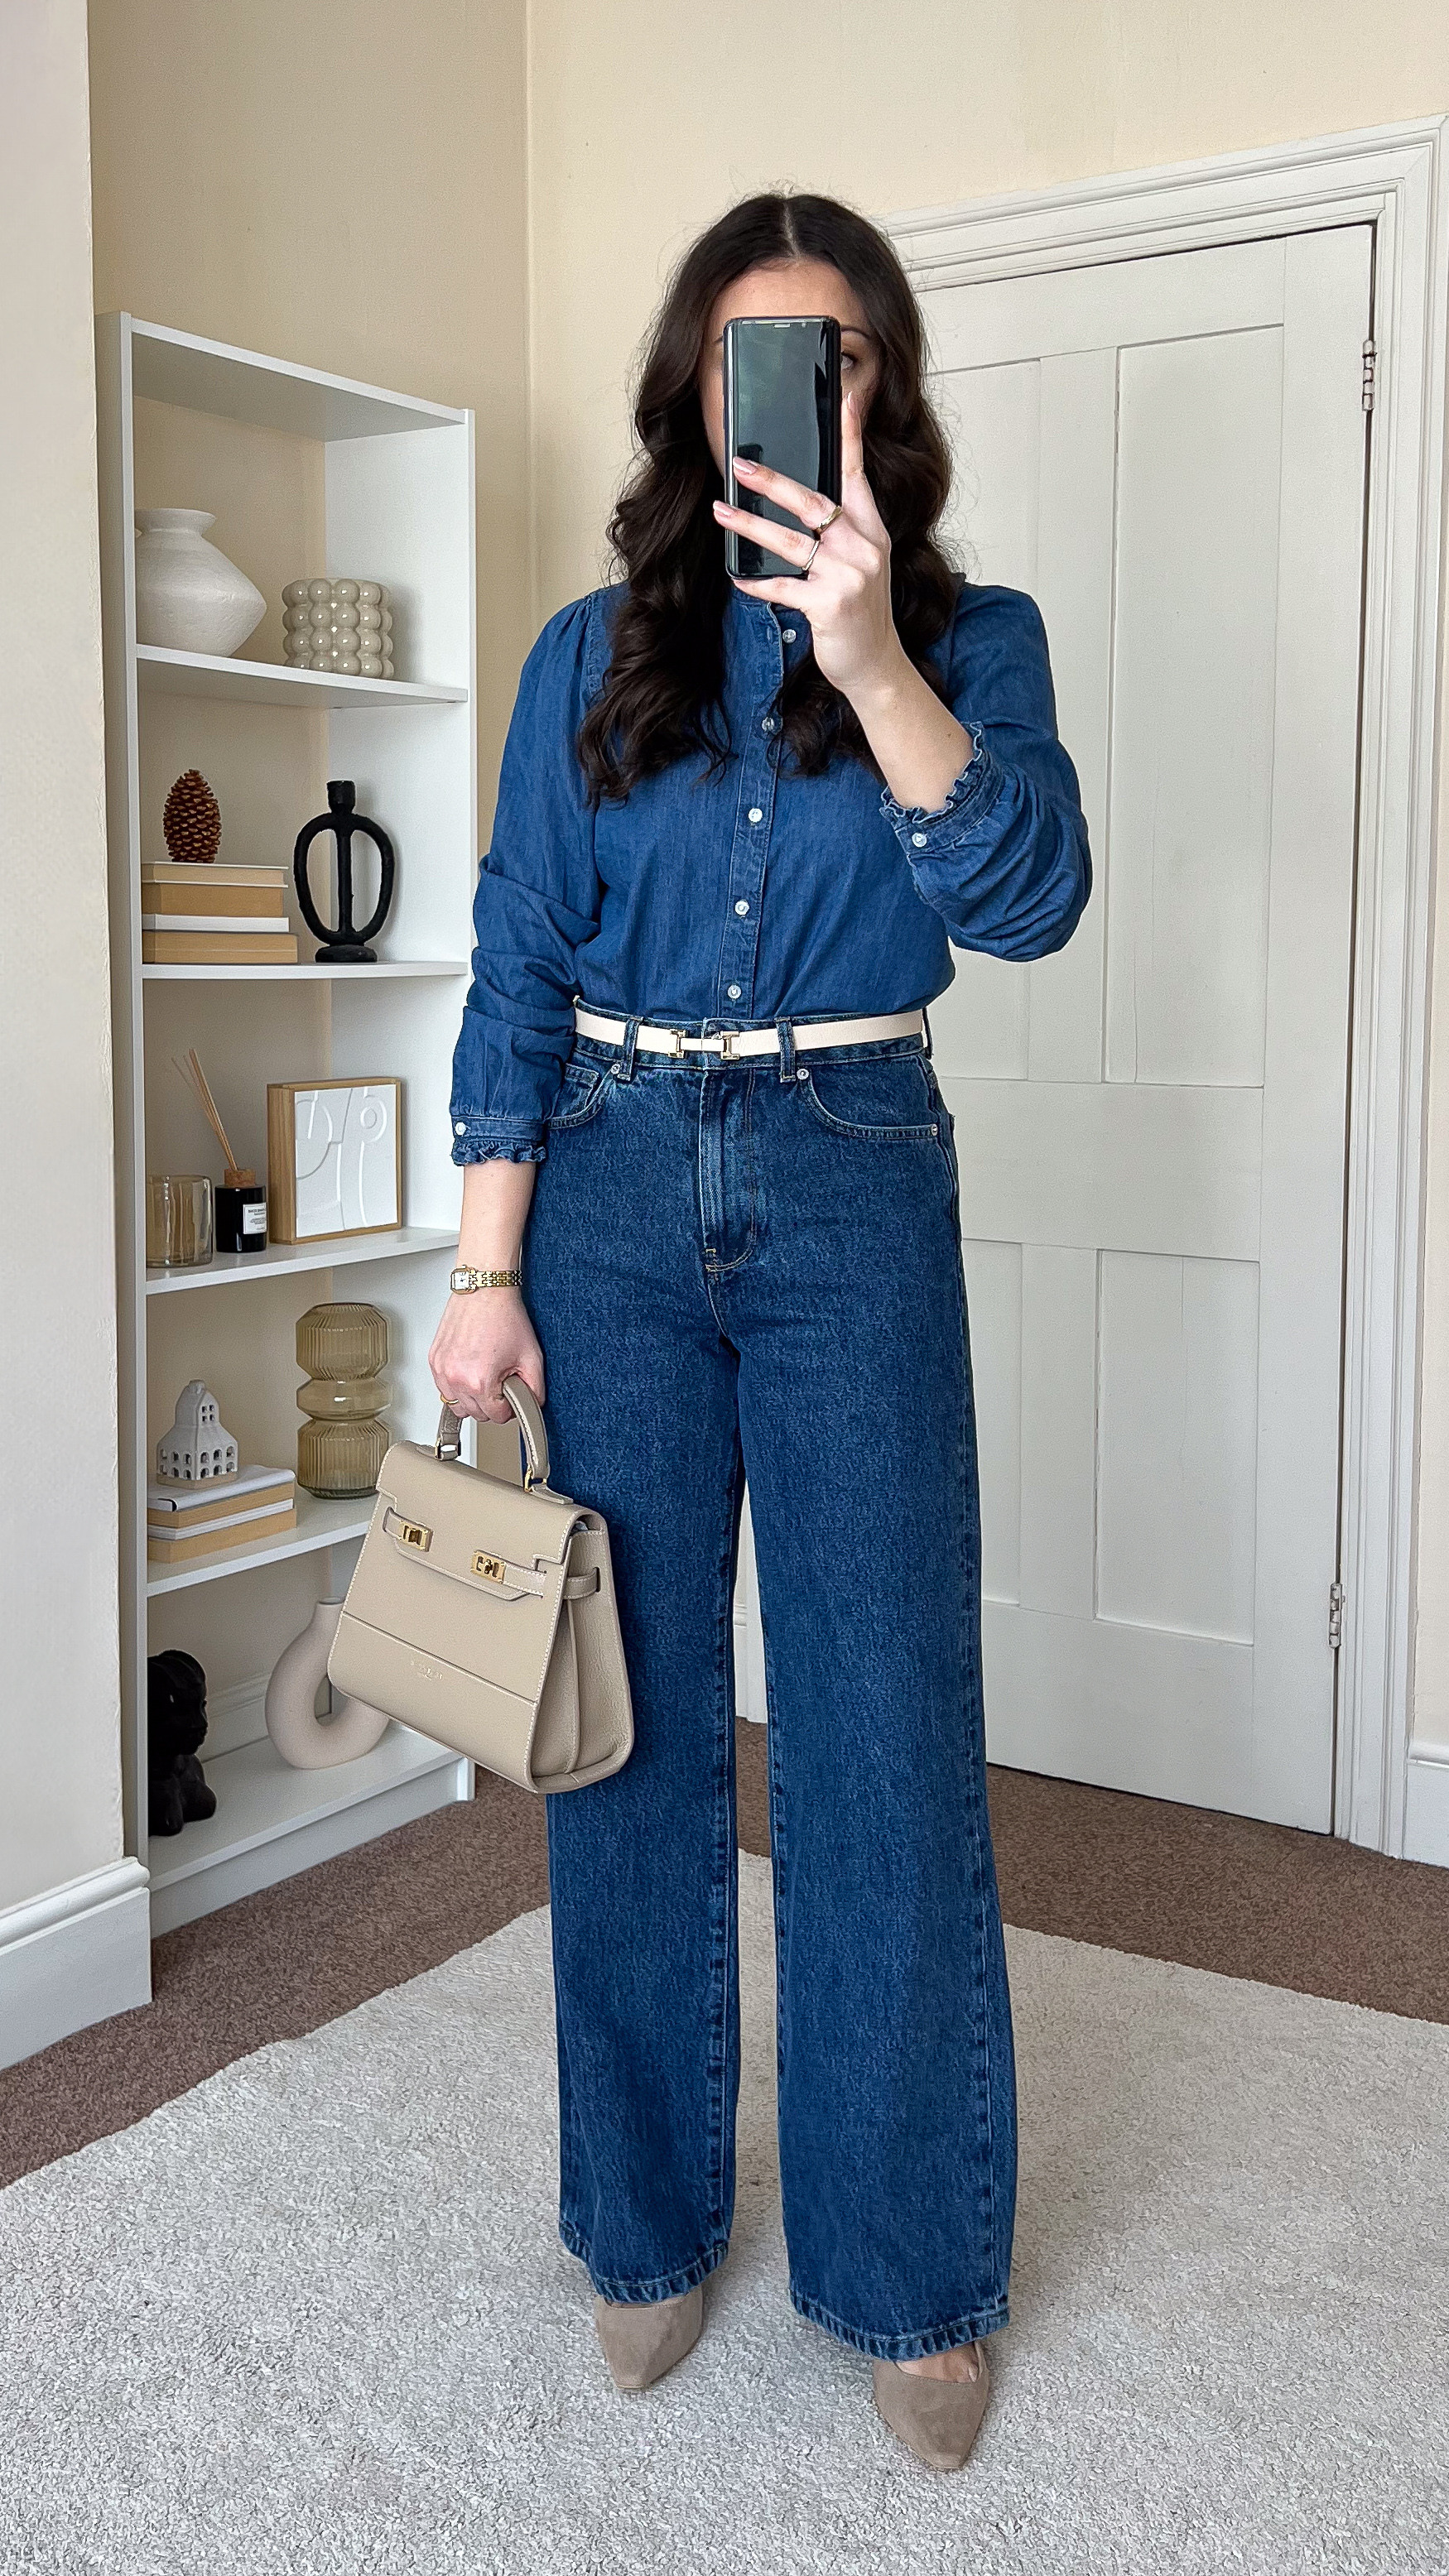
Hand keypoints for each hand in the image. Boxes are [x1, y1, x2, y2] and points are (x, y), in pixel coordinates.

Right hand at [428, 1284, 544, 1426]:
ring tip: (485, 1377)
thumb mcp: (532, 1357)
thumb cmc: (505, 1316)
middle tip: (501, 1381)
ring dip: (471, 1398)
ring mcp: (441, 1369)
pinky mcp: (434, 1360)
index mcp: (479, 1381)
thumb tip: (532, 1405)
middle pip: (475, 1414)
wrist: (485, 1289)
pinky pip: (444, 1387)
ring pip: (456, 1405)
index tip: (512, 1395)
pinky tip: (470, 1370)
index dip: (509, 1407)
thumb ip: (535, 1389)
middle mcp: (455, 1377)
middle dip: (491, 1403)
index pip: (496, 1417)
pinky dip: (456, 1385)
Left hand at [711, 390, 908, 706]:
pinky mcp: (829, 606)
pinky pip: (782, 587)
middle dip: (773, 481)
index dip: (850, 438)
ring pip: (790, 542)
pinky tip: (736, 576)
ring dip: (750, 525)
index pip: (858, 476)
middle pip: (813, 503)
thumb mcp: (863, 564)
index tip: (845, 400)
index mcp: (871, 531)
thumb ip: (842, 533)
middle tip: (740, 465)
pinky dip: (756, 582)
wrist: (875, 664)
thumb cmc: (861, 612)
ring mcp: (847, 577)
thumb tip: (802, 505)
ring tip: (721, 512)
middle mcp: (863, 548)